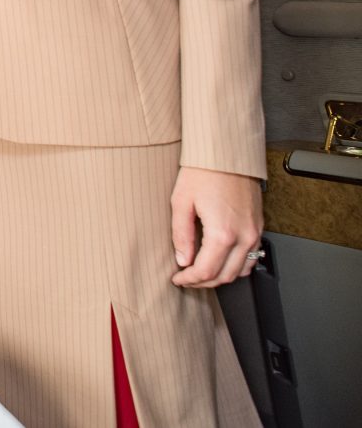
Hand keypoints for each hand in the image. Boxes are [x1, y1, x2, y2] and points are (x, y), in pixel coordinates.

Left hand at [170, 166, 263, 287]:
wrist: (227, 154)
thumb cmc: (204, 172)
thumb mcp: (181, 202)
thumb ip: (181, 235)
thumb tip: (182, 259)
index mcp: (223, 232)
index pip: (206, 271)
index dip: (189, 280)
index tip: (178, 279)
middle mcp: (243, 236)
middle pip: (225, 276)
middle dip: (203, 283)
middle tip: (186, 279)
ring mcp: (254, 232)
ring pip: (241, 271)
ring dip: (220, 277)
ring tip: (200, 273)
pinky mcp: (259, 227)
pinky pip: (252, 258)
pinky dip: (237, 267)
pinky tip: (221, 262)